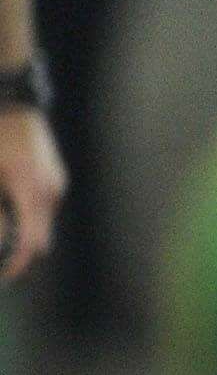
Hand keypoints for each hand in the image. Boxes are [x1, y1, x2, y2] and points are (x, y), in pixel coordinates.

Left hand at [0, 107, 55, 284]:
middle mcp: (49, 190)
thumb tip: (1, 233)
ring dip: (23, 234)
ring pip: (42, 224)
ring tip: (3, 235)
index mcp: (29, 189)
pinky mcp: (54, 176)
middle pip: (40, 239)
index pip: (30, 242)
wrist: (12, 99)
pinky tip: (8, 211)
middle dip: (19, 254)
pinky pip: (43, 208)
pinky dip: (27, 217)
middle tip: (1, 261)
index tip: (3, 275)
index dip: (15, 263)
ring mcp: (55, 182)